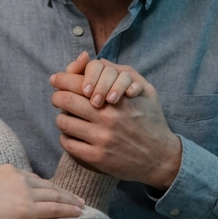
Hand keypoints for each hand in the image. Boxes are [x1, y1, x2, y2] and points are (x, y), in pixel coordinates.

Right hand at [0, 164, 84, 218]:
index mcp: (7, 170)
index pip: (32, 178)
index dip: (45, 186)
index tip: (54, 191)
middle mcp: (19, 178)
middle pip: (48, 185)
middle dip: (64, 191)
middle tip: (77, 197)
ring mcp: (25, 193)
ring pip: (55, 196)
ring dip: (71, 200)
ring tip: (82, 205)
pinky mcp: (27, 210)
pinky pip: (54, 209)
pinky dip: (68, 211)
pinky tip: (79, 213)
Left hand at [47, 55, 180, 188]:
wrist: (161, 158)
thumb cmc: (151, 121)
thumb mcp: (146, 91)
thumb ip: (122, 73)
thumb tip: (95, 61)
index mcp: (117, 99)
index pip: (78, 82)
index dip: (62, 79)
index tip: (56, 80)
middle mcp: (107, 118)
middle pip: (65, 100)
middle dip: (57, 97)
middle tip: (57, 98)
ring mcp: (101, 139)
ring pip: (63, 122)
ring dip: (61, 118)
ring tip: (66, 118)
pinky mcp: (96, 158)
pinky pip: (67, 143)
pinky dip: (65, 137)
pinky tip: (71, 135)